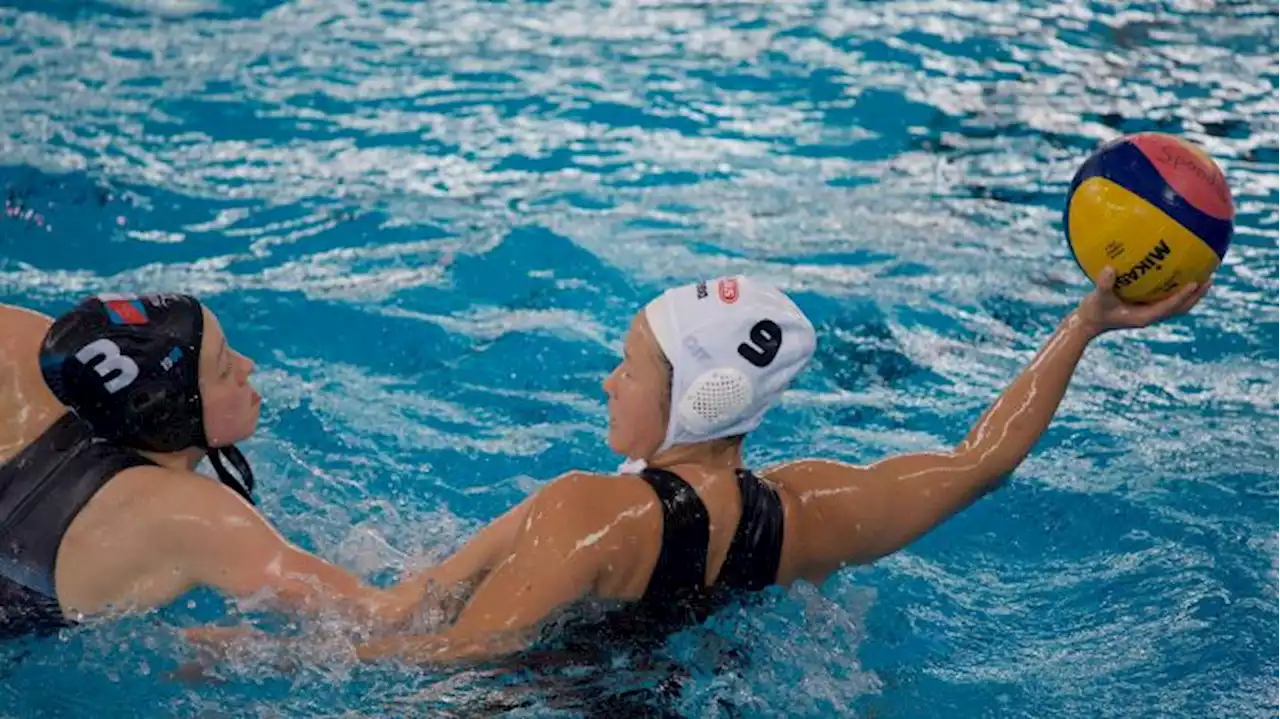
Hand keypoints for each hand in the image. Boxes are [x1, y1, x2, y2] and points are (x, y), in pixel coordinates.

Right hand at [1076, 267, 1210, 335]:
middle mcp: (1151, 315)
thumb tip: (1109, 268)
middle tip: (1209, 279)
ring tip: (1204, 277)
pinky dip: (1176, 288)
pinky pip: (1167, 298)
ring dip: (1192, 294)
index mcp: (1144, 317)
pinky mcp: (1146, 308)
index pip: (1169, 307)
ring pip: (1177, 305)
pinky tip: (1177, 272)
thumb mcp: (1096, 297)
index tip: (1195, 283)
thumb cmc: (1093, 311)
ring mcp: (1150, 312)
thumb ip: (1103, 284)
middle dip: (1196, 295)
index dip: (1183, 296)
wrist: (1089, 322)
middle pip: (1181, 308)